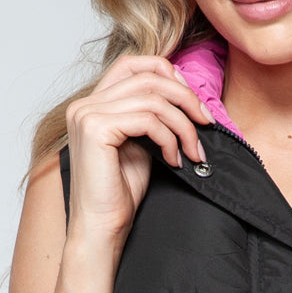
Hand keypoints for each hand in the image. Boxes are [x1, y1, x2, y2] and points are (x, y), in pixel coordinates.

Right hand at [64, 55, 213, 238]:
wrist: (102, 228)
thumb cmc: (121, 193)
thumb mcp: (142, 145)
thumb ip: (153, 117)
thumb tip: (186, 97)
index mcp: (92, 103)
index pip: (134, 64)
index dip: (169, 75)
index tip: (194, 104)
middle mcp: (84, 104)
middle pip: (149, 77)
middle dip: (186, 98)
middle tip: (206, 124)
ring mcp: (87, 115)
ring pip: (153, 99)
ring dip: (183, 125)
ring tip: (193, 151)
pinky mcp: (95, 129)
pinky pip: (148, 120)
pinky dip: (170, 138)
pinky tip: (175, 161)